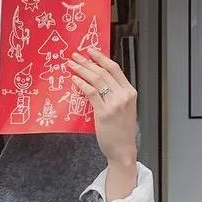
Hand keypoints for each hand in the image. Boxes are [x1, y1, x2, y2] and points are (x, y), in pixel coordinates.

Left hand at [67, 48, 137, 165]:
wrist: (122, 150)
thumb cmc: (121, 131)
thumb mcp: (124, 108)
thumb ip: (115, 95)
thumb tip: (98, 82)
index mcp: (130, 92)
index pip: (115, 69)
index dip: (101, 58)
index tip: (91, 51)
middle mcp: (123, 95)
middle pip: (103, 72)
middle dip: (87, 62)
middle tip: (75, 56)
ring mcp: (114, 103)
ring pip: (96, 80)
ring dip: (81, 69)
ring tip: (71, 64)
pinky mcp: (104, 112)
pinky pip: (91, 93)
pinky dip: (81, 84)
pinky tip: (74, 79)